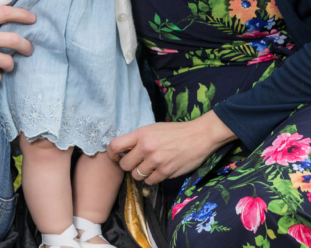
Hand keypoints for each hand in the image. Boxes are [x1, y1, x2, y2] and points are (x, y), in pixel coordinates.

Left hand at [107, 111, 235, 185]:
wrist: (199, 136)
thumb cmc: (175, 131)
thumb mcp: (153, 129)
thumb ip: (138, 139)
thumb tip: (123, 151)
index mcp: (141, 134)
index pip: (115, 146)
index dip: (112, 154)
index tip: (116, 157)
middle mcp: (146, 148)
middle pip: (124, 165)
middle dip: (129, 165)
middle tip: (137, 162)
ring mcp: (155, 161)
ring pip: (136, 175)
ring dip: (141, 173)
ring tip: (150, 166)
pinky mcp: (165, 172)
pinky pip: (149, 181)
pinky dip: (152, 178)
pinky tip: (159, 170)